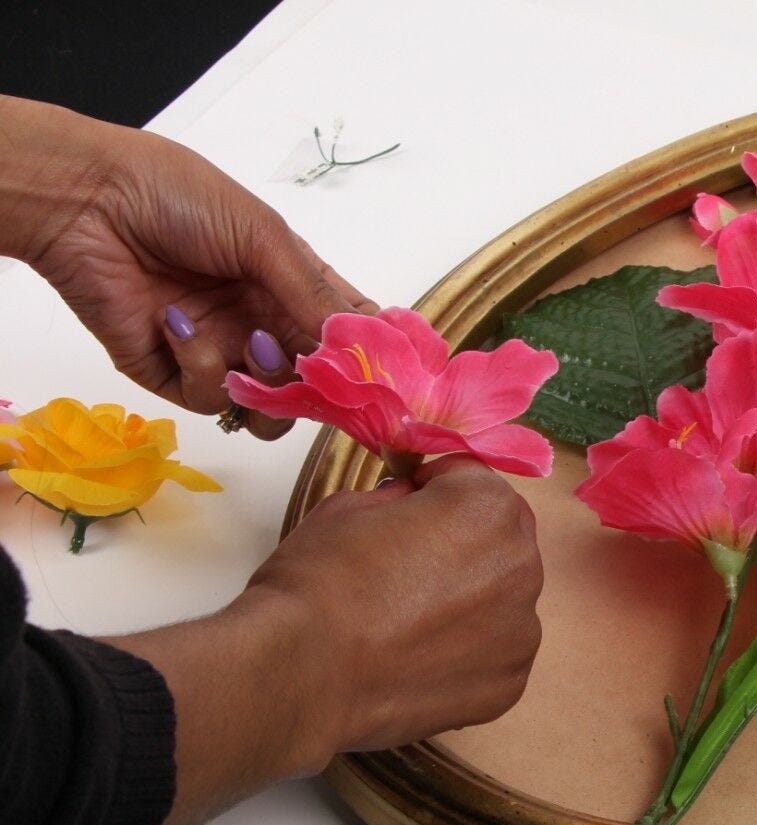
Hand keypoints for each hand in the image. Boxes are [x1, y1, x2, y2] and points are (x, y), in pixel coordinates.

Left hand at [0, 96, 375, 438]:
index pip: (347, 334)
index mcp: (294, 286)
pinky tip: (179, 324)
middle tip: (316, 370)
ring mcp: (223, 354)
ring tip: (249, 344)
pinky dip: (204, 367)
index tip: (384, 373)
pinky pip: (212, 399)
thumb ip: (315, 296)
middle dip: (321, 384)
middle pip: (316, 385)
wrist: (86, 201)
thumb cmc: (178, 196)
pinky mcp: (175, 376)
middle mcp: (264, 325)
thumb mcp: (264, 236)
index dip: (369, 357)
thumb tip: (363, 346)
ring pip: (270, 411)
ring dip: (269, 387)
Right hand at [106, 457, 544, 824]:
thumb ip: (401, 500)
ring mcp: (520, 632)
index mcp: (489, 510)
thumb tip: (412, 503)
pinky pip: (493, 656)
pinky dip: (465, 656)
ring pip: (500, 602)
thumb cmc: (310, 585)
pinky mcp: (505, 687)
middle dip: (455, 547)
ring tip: (400, 622)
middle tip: (399, 566)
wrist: (294, 674)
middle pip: (498, 542)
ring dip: (466, 603)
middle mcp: (521, 568)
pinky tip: (412, 659)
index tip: (411, 499)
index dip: (435, 489)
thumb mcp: (349, 509)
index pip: (474, 480)